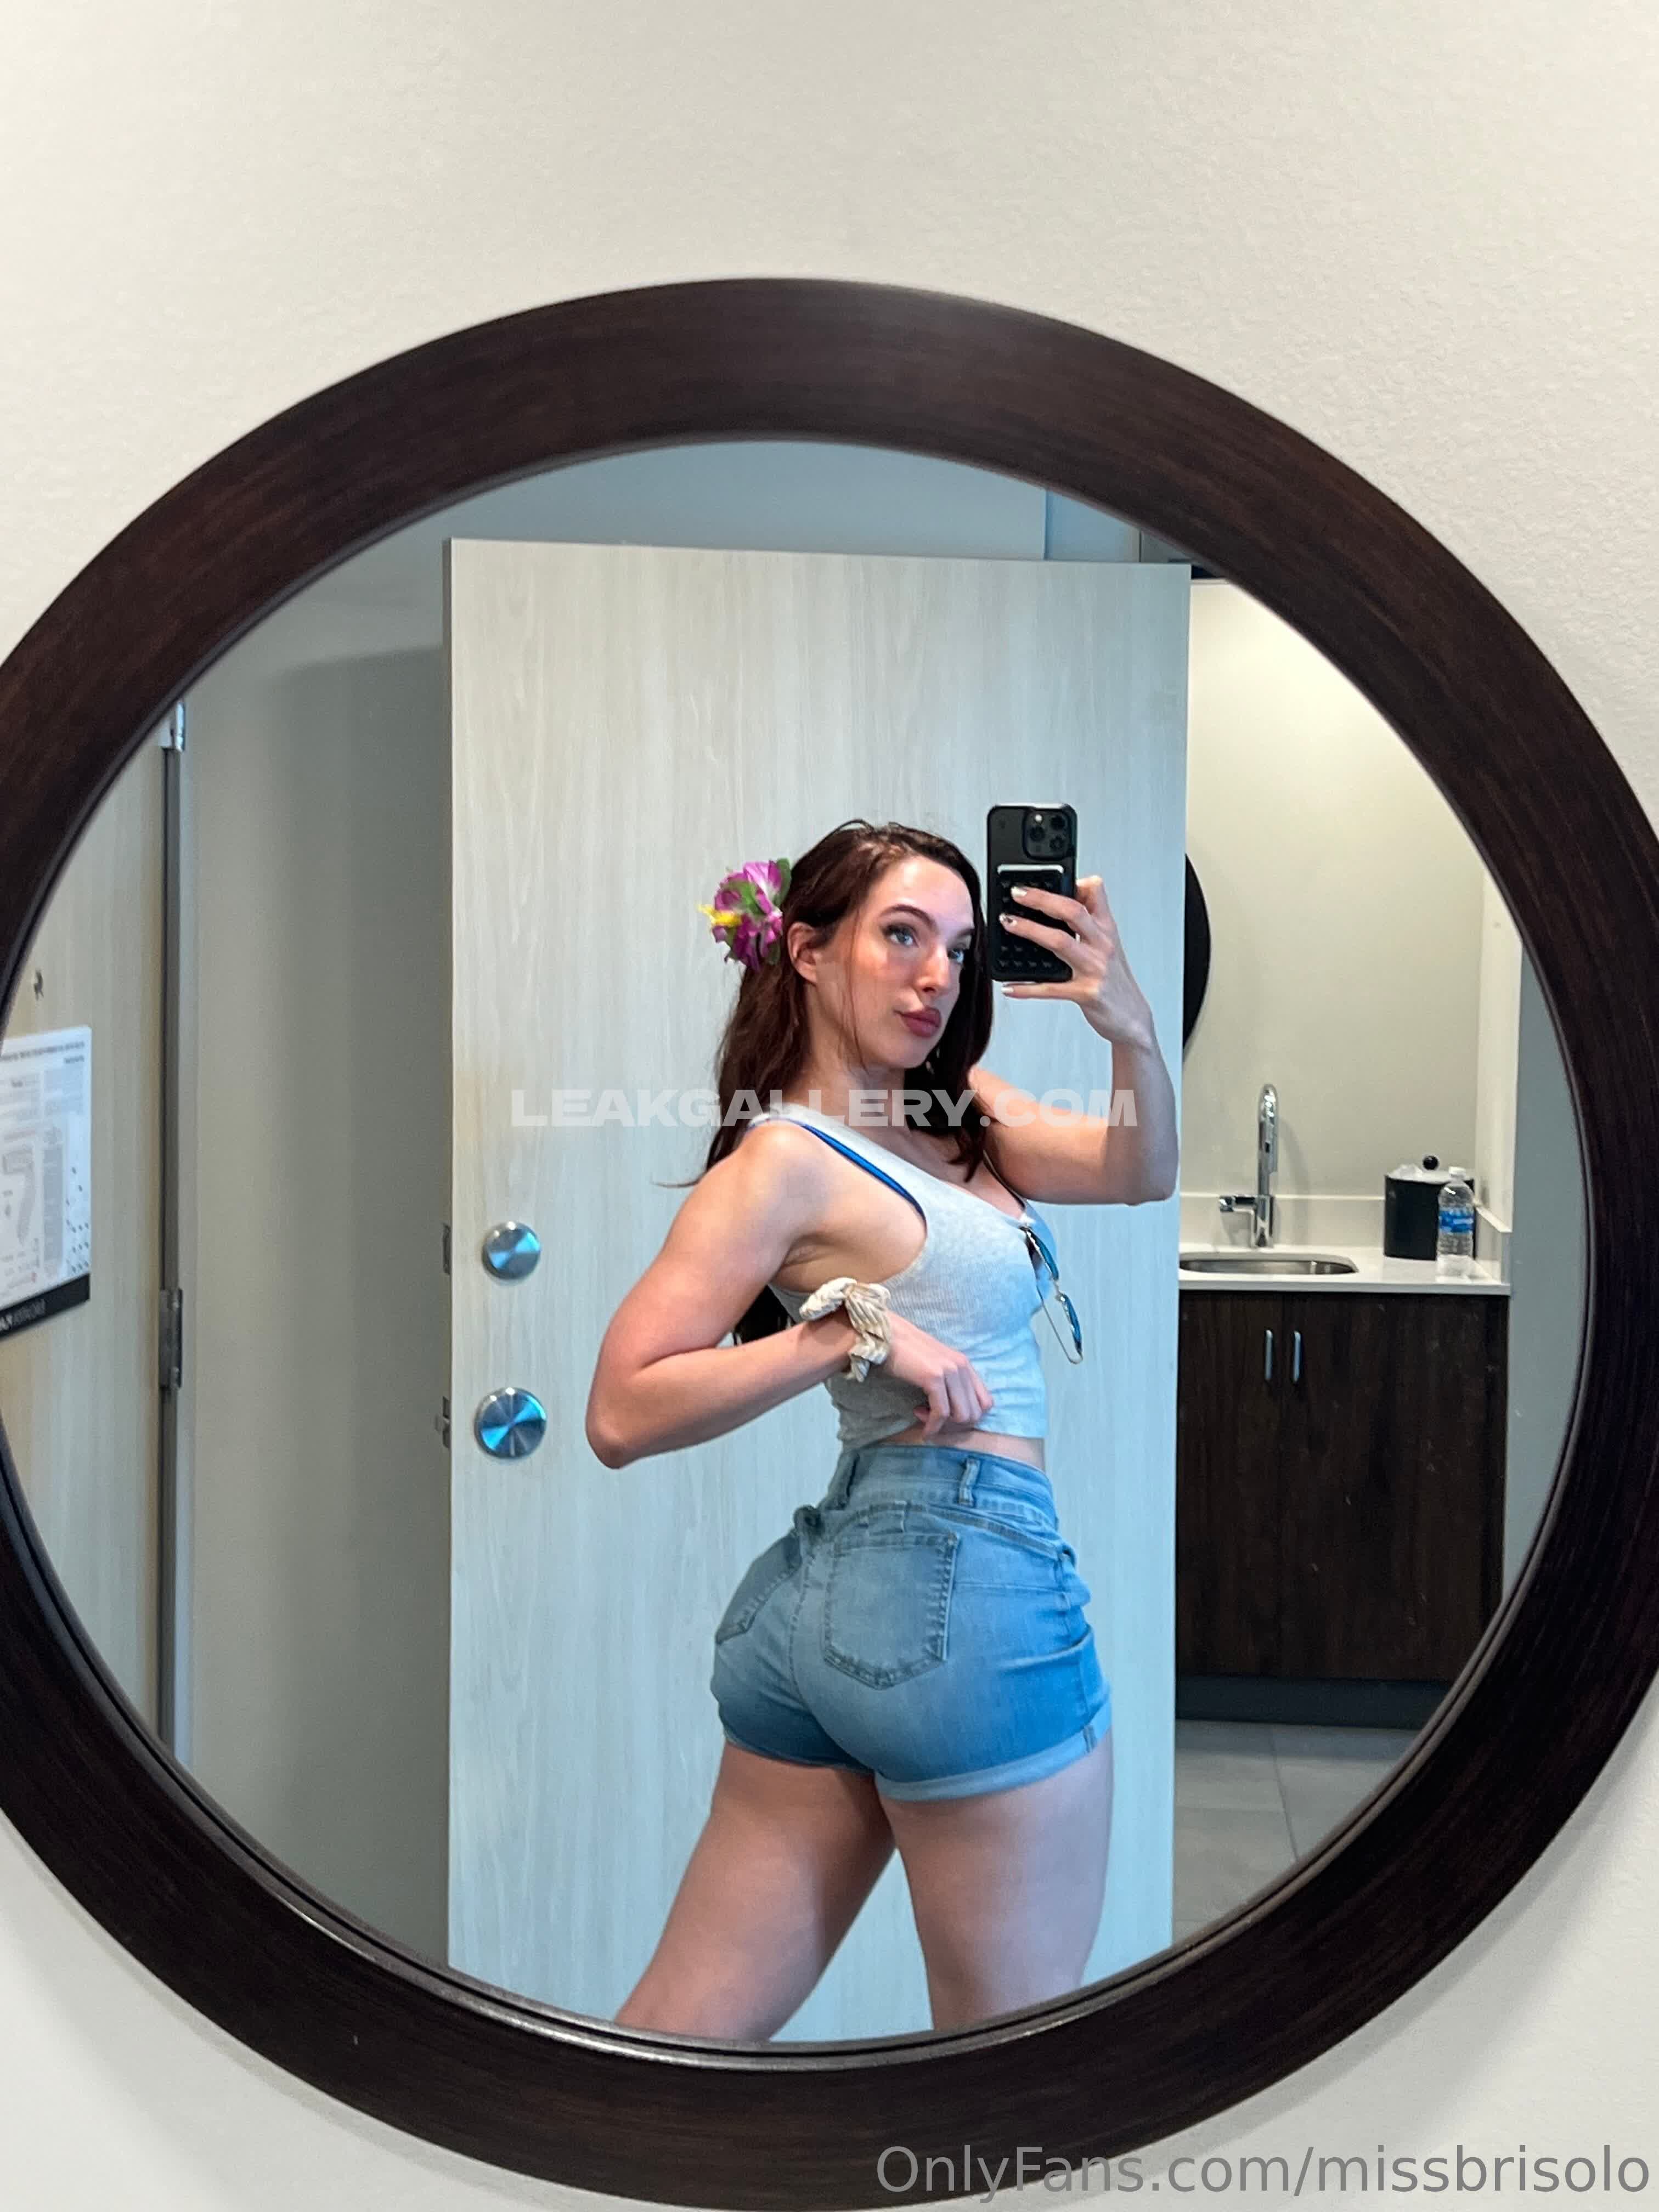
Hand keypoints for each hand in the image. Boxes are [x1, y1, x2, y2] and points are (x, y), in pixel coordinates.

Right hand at [881, 1313, 995, 1440]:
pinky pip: (941, 1412)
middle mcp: (962, 1366)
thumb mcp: (936, 1367)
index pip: (986, 1403)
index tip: (947, 1418)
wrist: (886, 1336)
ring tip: (923, 1416)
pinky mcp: (934, 1377)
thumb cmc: (906, 1353)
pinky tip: (922, 1424)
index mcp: (965, 1365)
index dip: (969, 1418)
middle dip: (955, 1426)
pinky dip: (933, 1426)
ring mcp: (950, 1371)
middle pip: (975, 1413)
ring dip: (943, 1425)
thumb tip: (954, 1413)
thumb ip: (950, 1383)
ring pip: (962, 1416)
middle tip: (934, 1420)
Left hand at [999, 873, 1157, 1048]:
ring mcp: (1094, 969)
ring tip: (1008, 923)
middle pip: (1073, 911)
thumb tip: (1072, 894)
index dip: (1073, 882)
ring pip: (1060, 942)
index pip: (1094, 894)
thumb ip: (1091, 920)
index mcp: (1106, 929)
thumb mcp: (1108, 944)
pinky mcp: (1085, 994)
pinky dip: (1027, 987)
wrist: (1132, 1017)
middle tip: (1018, 893)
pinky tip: (1010, 986)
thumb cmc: (1116, 980)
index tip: (1047, 876)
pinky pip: (1050, 988)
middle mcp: (1102, 945)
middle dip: (1042, 899)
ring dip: (1030, 930)